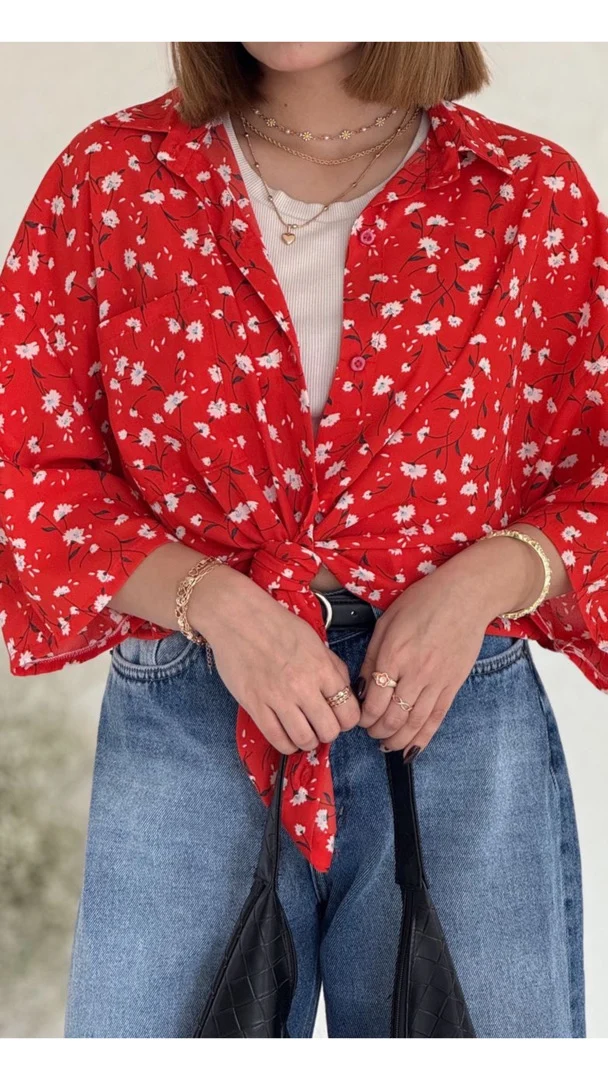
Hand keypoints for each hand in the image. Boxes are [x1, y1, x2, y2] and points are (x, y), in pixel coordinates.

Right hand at [189, 565, 360, 754]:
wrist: (237, 617)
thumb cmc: (277, 625)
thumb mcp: (314, 640)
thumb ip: (333, 666)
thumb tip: (345, 691)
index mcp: (322, 669)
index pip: (349, 712)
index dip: (348, 719)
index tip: (339, 717)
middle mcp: (303, 686)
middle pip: (330, 730)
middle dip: (329, 732)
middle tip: (321, 725)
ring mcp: (278, 698)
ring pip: (305, 740)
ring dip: (308, 741)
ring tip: (304, 732)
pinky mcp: (255, 706)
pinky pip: (277, 739)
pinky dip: (287, 744)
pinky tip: (287, 736)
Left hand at [356, 533, 544, 756]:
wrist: (466, 596)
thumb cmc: (422, 602)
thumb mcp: (386, 623)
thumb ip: (371, 656)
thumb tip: (360, 688)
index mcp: (393, 655)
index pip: (373, 701)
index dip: (363, 717)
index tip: (359, 718)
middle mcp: (414, 672)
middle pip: (392, 717)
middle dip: (377, 731)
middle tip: (371, 732)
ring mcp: (437, 681)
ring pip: (414, 724)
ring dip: (397, 739)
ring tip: (386, 744)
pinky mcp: (453, 685)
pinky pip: (436, 719)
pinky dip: (423, 738)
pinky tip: (411, 750)